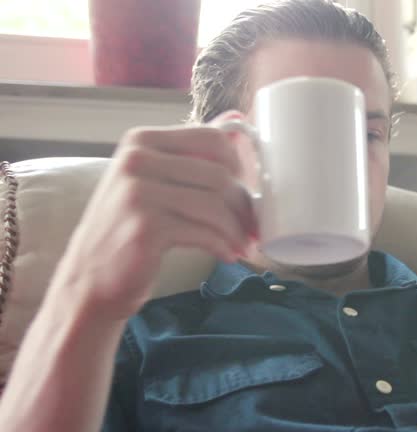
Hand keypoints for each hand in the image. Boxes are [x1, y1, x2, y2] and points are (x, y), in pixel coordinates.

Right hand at [50, 111, 257, 320]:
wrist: (89, 279)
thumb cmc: (128, 230)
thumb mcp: (149, 182)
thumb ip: (186, 157)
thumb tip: (237, 126)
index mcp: (140, 141)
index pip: (211, 138)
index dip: (238, 165)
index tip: (243, 189)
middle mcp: (136, 160)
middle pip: (218, 174)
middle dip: (242, 204)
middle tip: (251, 226)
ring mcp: (139, 193)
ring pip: (214, 204)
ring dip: (236, 229)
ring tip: (242, 243)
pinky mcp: (147, 228)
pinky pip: (204, 233)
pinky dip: (223, 245)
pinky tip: (227, 255)